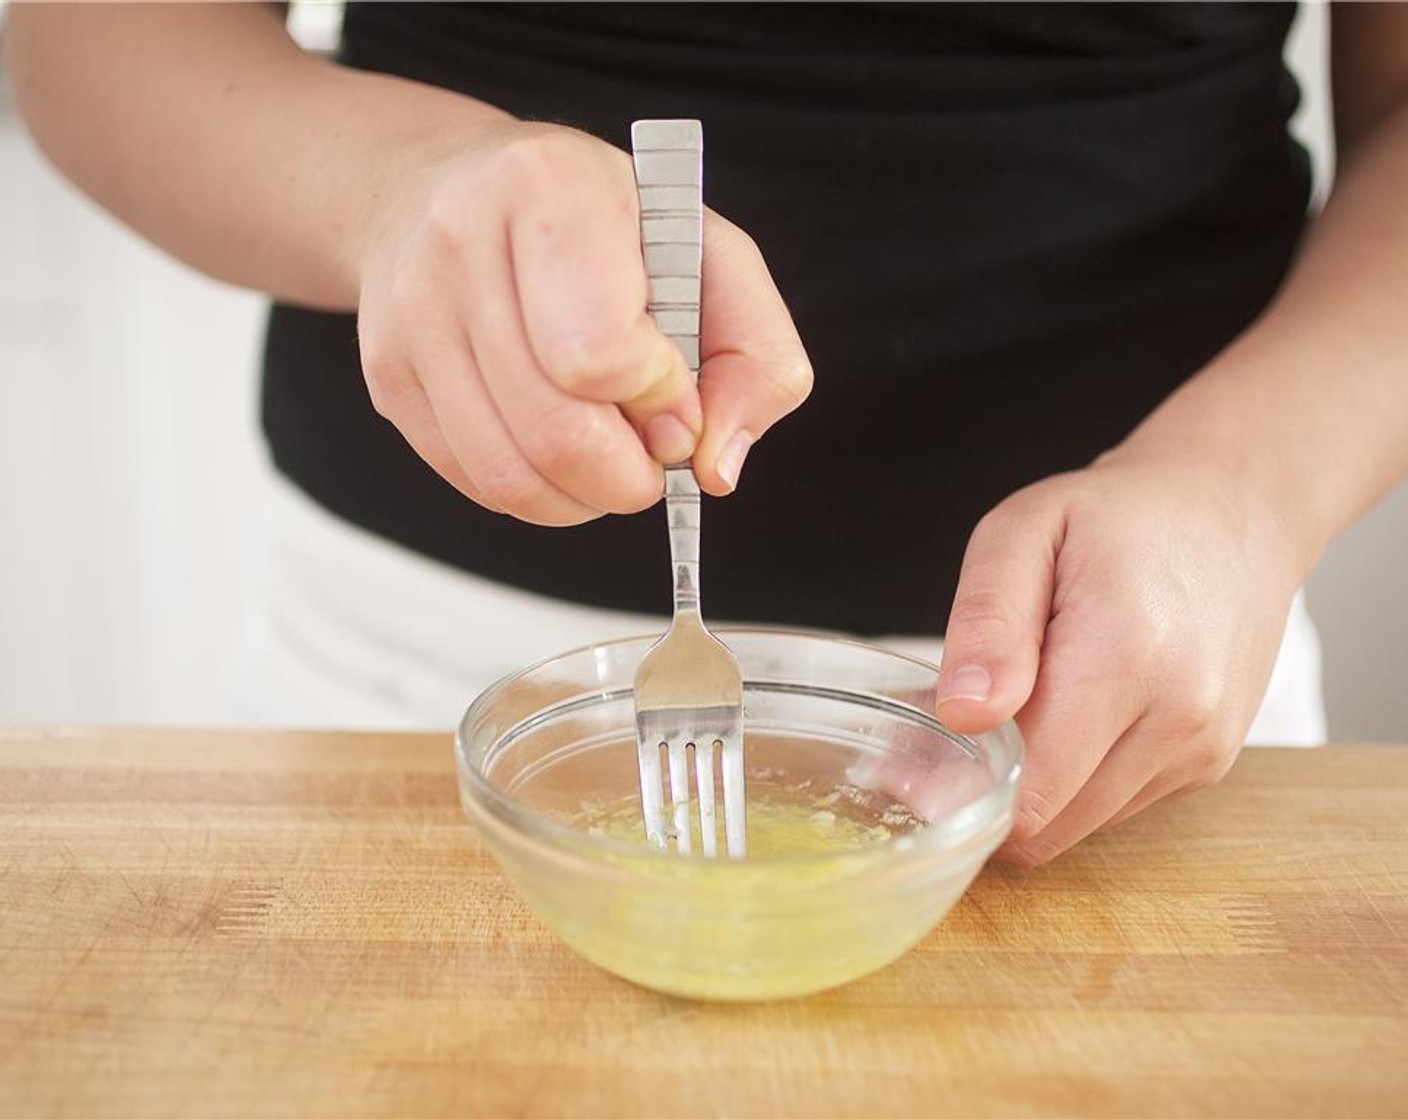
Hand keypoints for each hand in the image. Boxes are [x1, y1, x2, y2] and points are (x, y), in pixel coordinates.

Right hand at [355, 121, 811, 523]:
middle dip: (630, 471)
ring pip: (509, 476)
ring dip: (586, 495)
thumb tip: (715, 466)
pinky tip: (561, 449)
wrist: (456, 191)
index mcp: (550, 189)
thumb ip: (755, 359)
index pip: (598, 354)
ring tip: (611, 451)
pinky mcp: (387, 379)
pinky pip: (476, 484)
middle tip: (652, 445)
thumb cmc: (605, 228)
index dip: (656, 397)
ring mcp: (411, 317)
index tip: (673, 387)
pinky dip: (540, 494)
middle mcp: (461, 244)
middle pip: (556, 432)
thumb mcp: (713, 258)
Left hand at [932, 449, 1305, 865]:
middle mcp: (1179, 718)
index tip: (912, 760)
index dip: (958, 790)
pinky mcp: (1208, 764)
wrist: (1231, 510)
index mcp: (1125, 657)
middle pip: (1047, 825)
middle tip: (954, 726)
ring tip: (1022, 703)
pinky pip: (1113, 806)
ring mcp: (1202, 749)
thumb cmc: (1115, 517)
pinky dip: (1076, 777)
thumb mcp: (1022, 533)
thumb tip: (965, 715)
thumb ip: (988, 623)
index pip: (1029, 795)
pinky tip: (1071, 711)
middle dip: (988, 791)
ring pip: (1077, 825)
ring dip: (1034, 785)